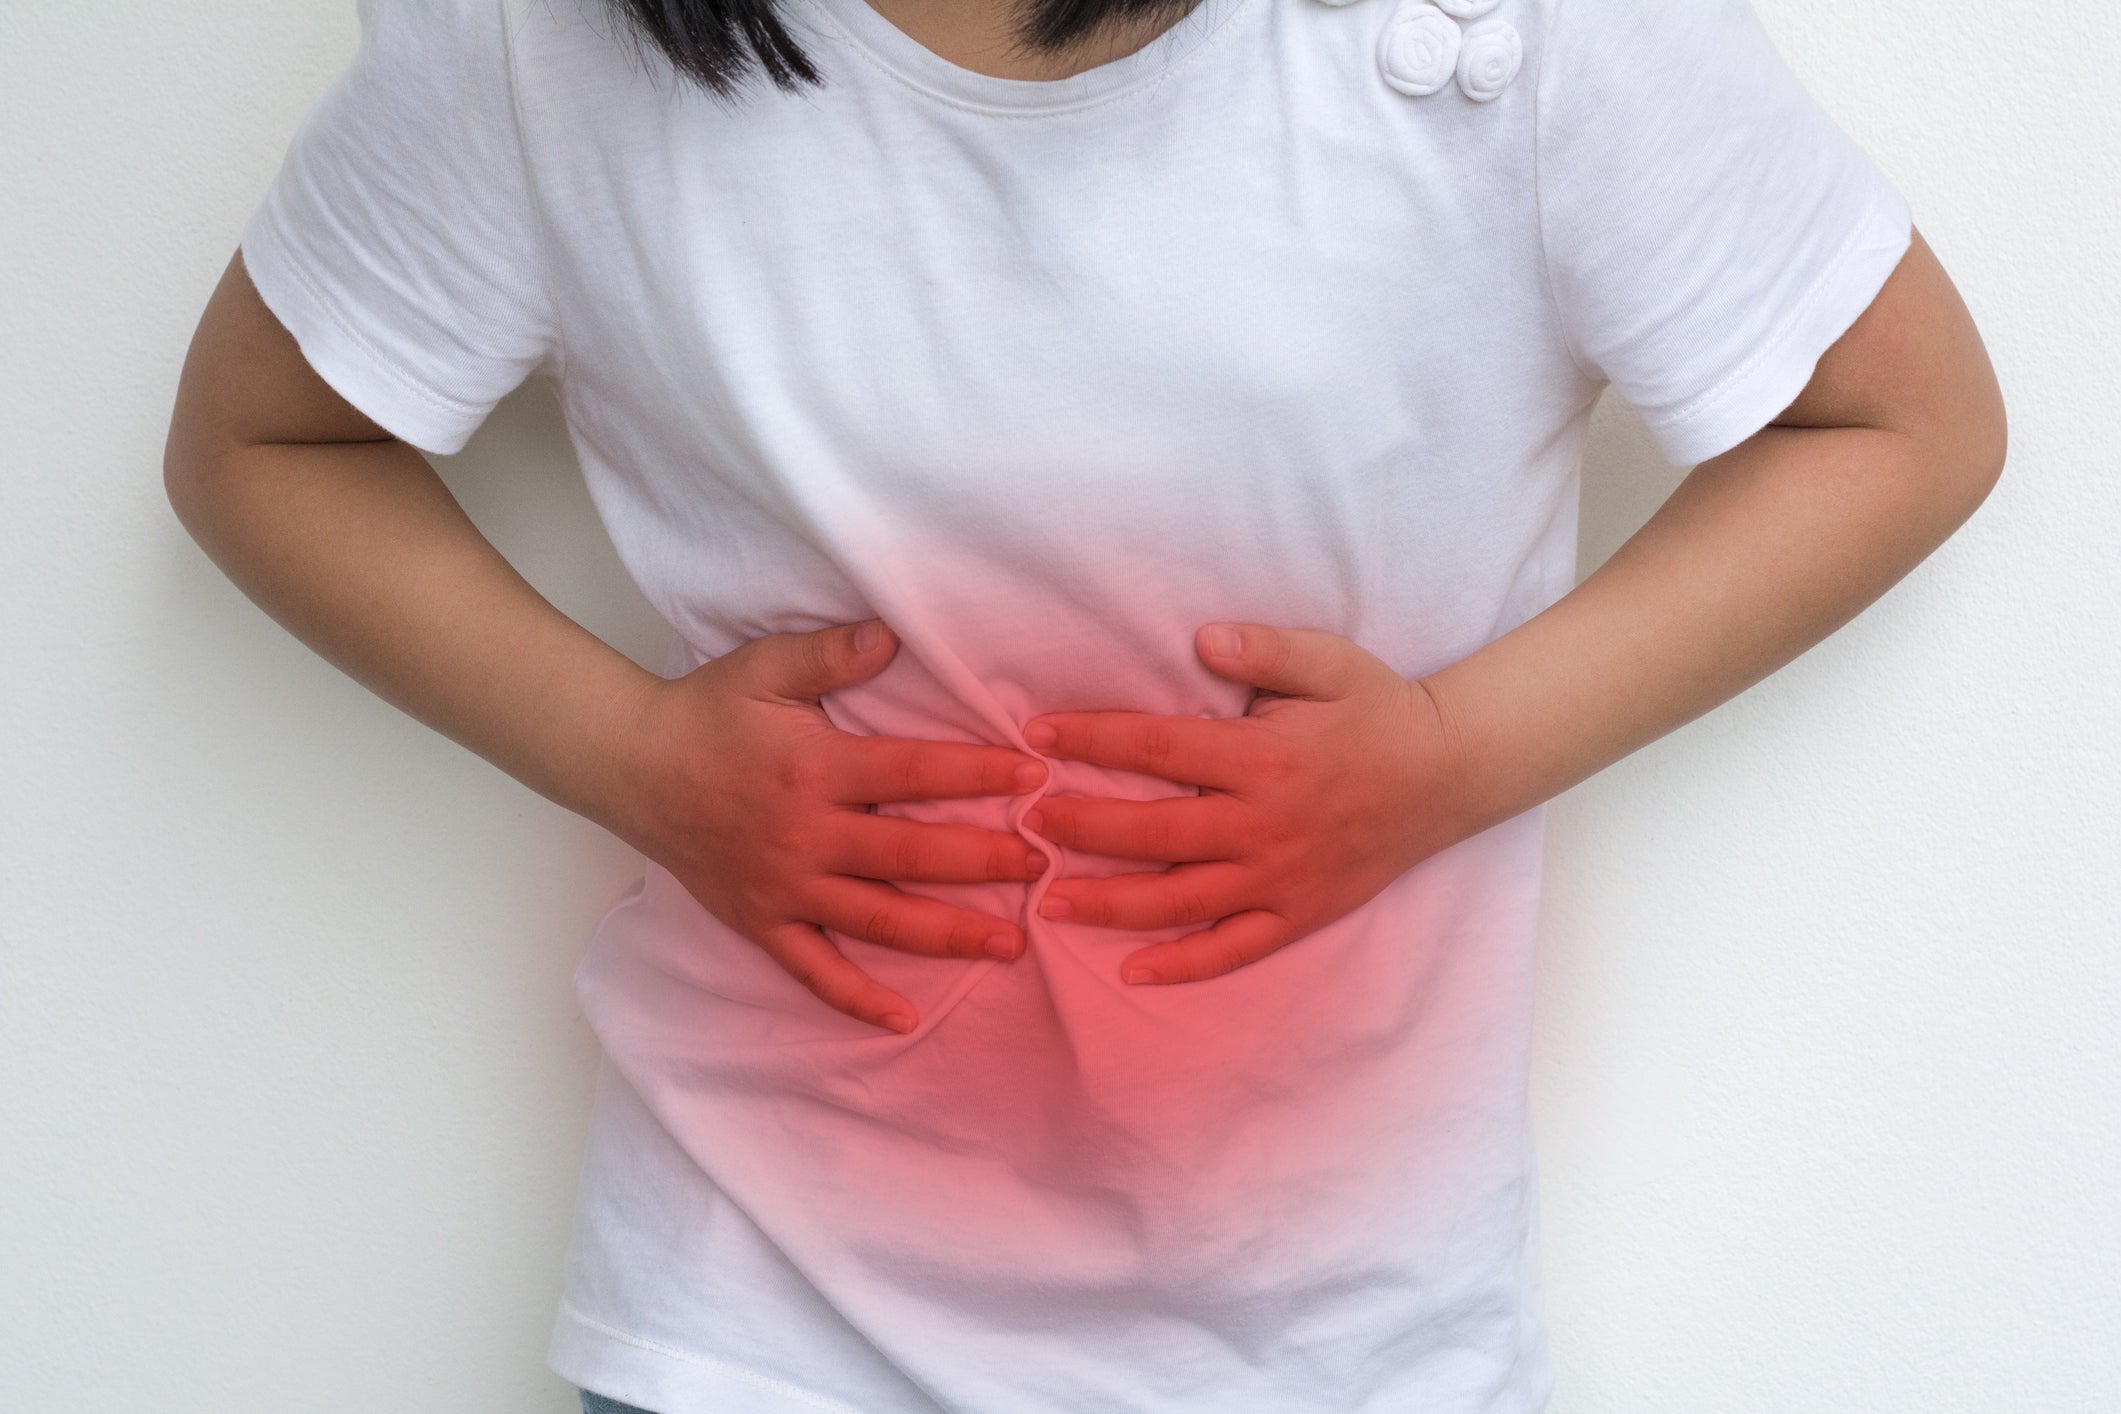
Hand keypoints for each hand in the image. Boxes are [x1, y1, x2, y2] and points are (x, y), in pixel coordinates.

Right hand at [608, 618, 1049, 1033]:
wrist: (631, 766)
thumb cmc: (707, 712)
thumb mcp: (766, 666)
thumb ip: (832, 652)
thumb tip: (894, 636)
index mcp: (816, 768)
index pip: (913, 771)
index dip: (976, 773)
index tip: (1033, 779)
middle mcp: (806, 835)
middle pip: (910, 854)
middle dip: (983, 861)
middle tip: (1043, 864)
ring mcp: (785, 887)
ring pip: (879, 919)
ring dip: (947, 935)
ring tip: (1009, 944)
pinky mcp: (762, 922)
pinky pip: (814, 971)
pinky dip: (857, 998)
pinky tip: (906, 1018)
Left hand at [1022, 623, 1462, 986]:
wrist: (1450, 773)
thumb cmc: (1379, 710)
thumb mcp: (1328, 661)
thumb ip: (1263, 649)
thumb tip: (1201, 638)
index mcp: (1262, 758)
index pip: (1158, 747)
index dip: (1093, 740)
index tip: (1039, 736)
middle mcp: (1264, 825)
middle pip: (1153, 832)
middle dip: (1082, 826)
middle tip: (1027, 820)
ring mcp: (1280, 878)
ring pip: (1180, 900)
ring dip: (1110, 902)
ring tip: (1049, 898)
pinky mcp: (1299, 915)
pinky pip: (1233, 949)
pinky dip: (1184, 965)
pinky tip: (1133, 970)